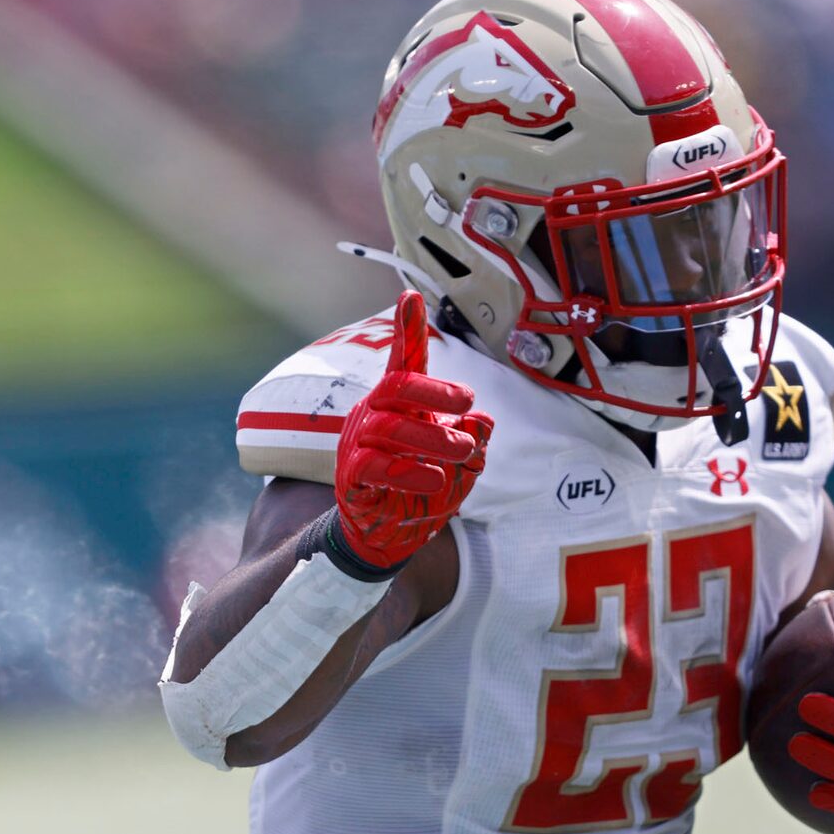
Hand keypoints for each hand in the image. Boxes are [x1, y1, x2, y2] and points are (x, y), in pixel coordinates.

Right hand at [329, 290, 492, 572]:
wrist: (386, 538)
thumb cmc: (421, 492)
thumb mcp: (462, 467)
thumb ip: (474, 442)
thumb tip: (483, 422)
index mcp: (400, 407)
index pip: (403, 363)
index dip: (407, 330)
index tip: (410, 295)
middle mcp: (374, 417)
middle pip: (395, 386)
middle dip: (435, 390)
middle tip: (469, 404)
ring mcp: (358, 446)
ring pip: (389, 426)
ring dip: (432, 438)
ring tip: (462, 453)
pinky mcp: (350, 478)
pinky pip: (373, 464)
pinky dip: (408, 472)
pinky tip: (433, 482)